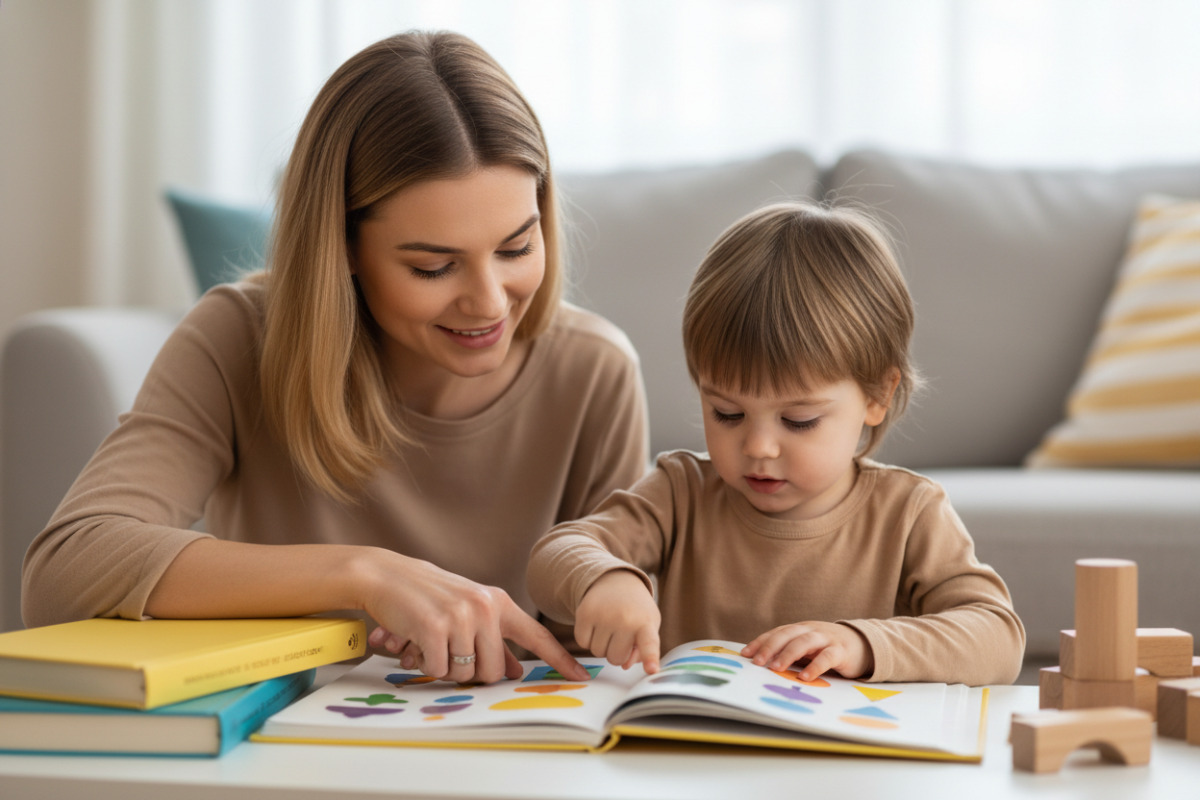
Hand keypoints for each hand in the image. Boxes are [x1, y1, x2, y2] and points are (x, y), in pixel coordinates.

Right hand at [357, 549, 588, 684]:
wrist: (386, 575)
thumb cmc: (428, 596)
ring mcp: (461, 616)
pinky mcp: (435, 627)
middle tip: (450, 654)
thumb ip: (494, 640)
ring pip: (465, 673)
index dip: (560, 658)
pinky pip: (439, 669)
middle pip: (494, 672)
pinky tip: (416, 642)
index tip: (582, 675)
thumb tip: (515, 670)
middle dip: (471, 673)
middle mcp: (485, 607)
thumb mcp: (468, 611)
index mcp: (497, 602)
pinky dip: (425, 664)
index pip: (537, 635)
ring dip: (445, 668)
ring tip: (431, 643)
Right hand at [574, 569, 660, 672]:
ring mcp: (604, 615)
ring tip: (609, 627)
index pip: (649, 644)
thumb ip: (642, 651)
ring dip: (602, 646)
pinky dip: (587, 638)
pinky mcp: (585, 612)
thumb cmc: (636, 611)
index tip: (652, 670)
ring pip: (597, 653)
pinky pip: (582, 643)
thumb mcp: (648, 627)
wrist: (616, 581)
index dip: (650, 658)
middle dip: (616, 652)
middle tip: (621, 635)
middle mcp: (625, 618)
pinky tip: (596, 624)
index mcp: (646, 623)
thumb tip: (625, 665)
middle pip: (615, 659)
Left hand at [741, 621, 872, 681]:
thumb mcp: (807, 647)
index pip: (776, 633)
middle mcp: (811, 630)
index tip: (745, 654)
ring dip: (788, 654)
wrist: (862, 644)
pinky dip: (815, 666)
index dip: (760, 642)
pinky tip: (805, 677)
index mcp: (800, 628)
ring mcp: (826, 638)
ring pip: (804, 642)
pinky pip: (827, 657)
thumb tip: (763, 665)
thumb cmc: (827, 648)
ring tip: (776, 668)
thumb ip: (790, 652)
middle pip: (787, 634)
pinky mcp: (841, 651)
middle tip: (757, 662)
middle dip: (770, 647)